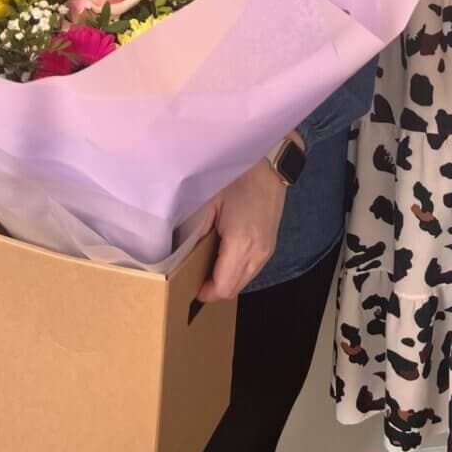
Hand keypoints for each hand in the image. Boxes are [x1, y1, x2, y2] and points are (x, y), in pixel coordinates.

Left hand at [197, 159, 286, 302]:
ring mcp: (268, 249)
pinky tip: (225, 251)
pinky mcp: (271, 242)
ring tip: (207, 261)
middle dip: (213, 287)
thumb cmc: (237, 176)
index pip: (223, 287)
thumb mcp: (208, 202)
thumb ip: (195, 231)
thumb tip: (180, 256)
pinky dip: (237, 267)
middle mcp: (259, 253)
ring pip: (244, 279)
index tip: (187, 284)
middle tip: (193, 274)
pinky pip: (252, 267)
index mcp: (242, 244)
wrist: (271, 160)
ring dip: (226, 277)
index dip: (204, 291)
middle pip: (234, 288)